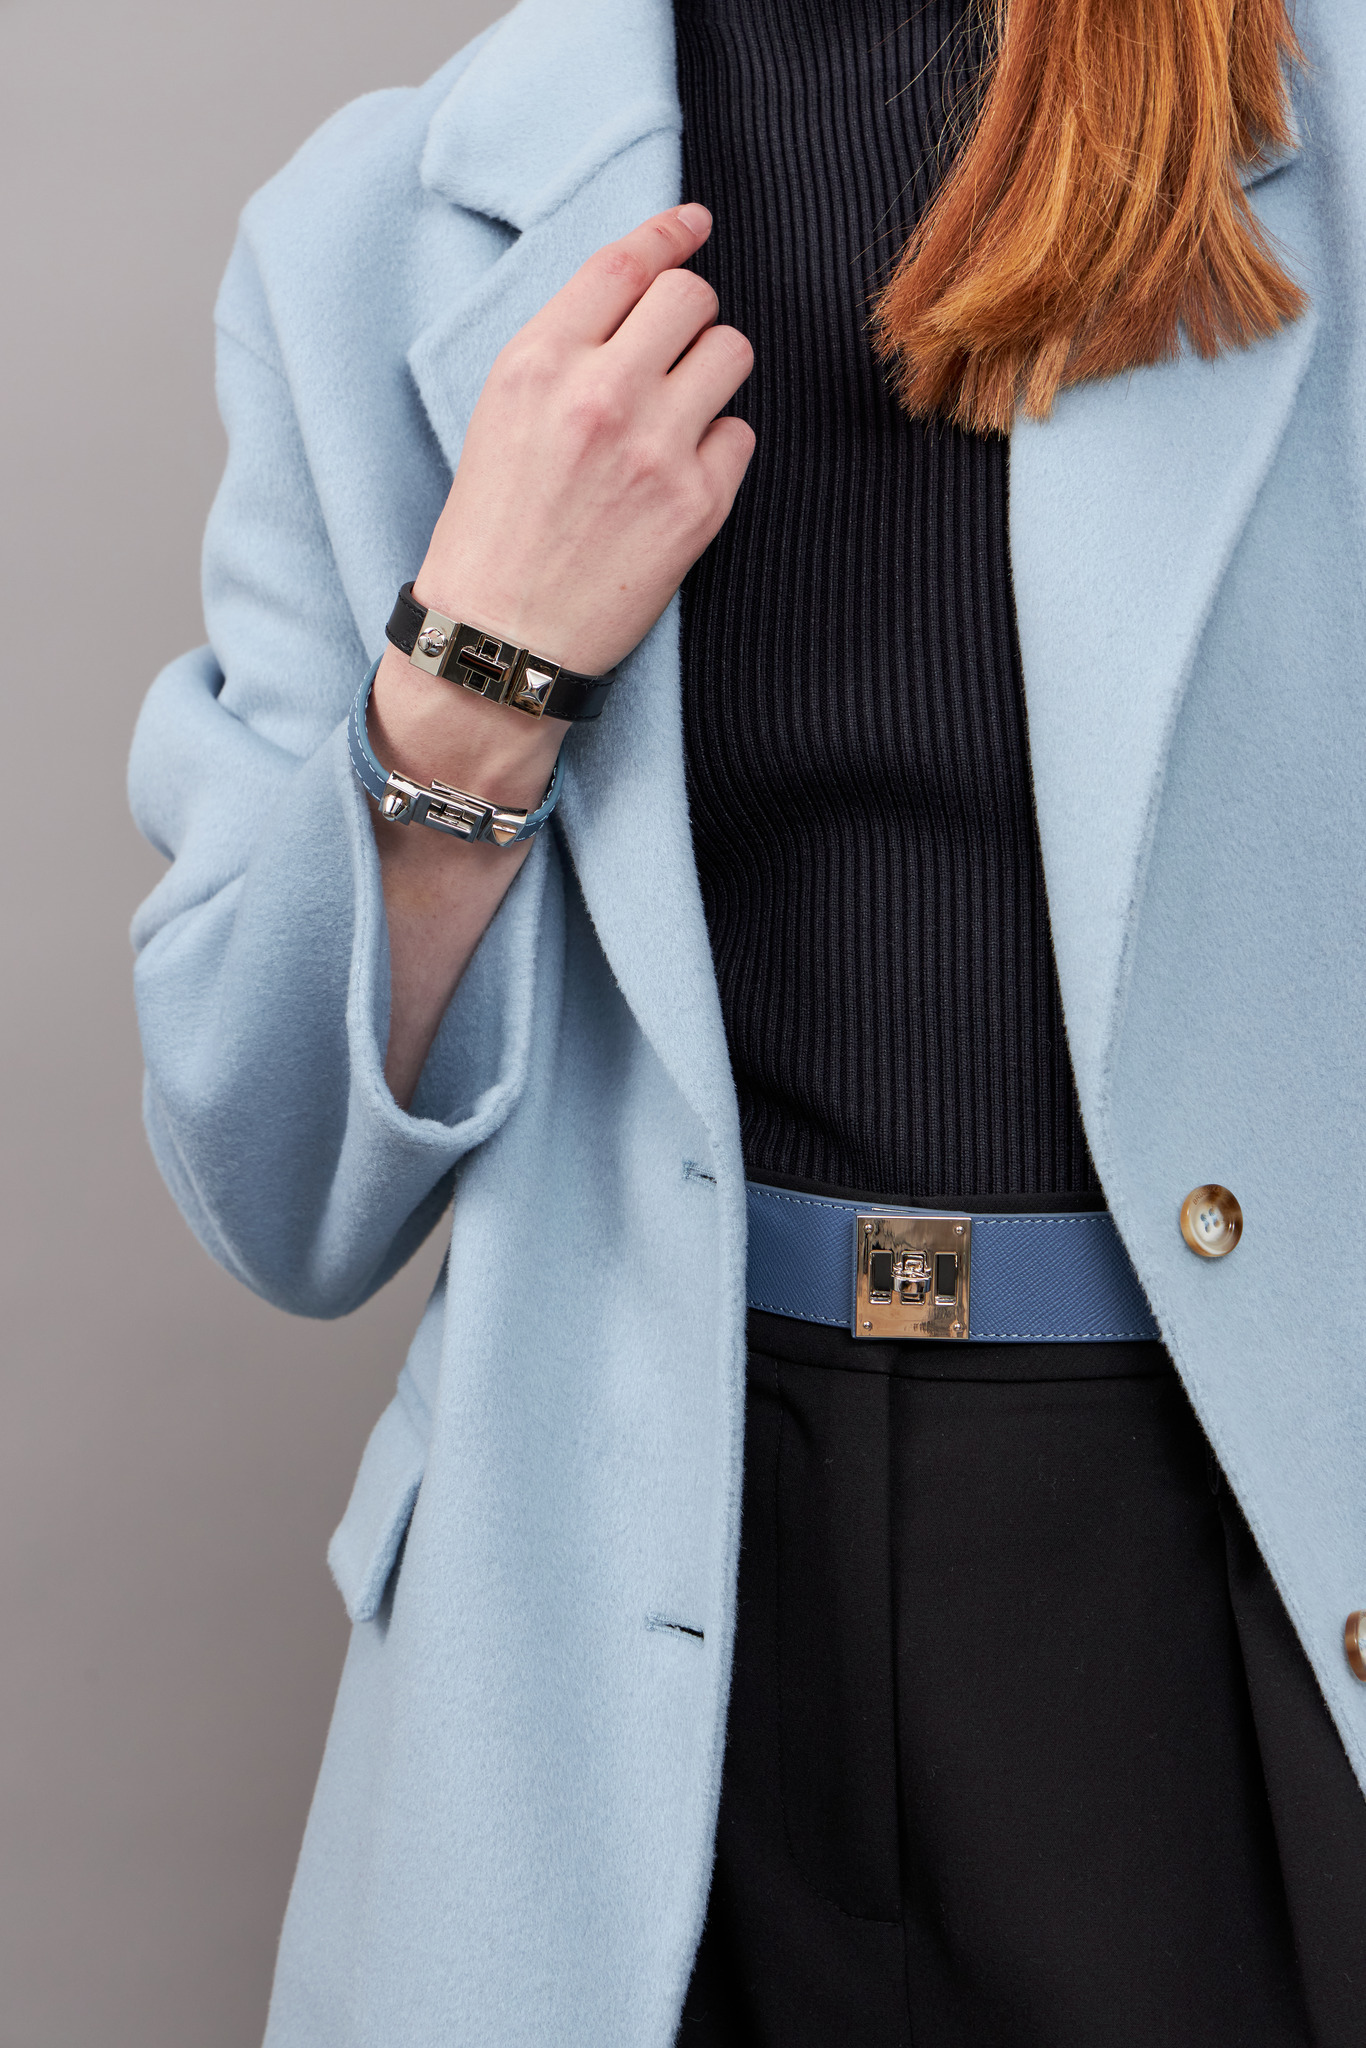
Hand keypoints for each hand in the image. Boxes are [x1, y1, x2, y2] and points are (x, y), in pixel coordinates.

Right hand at [414, 201, 754, 675]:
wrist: (500, 638)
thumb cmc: (492, 530)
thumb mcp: (502, 414)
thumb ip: (565, 350)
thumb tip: (641, 293)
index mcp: (539, 360)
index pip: (626, 262)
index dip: (670, 233)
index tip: (695, 224)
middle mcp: (600, 392)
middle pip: (692, 296)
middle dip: (690, 316)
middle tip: (673, 354)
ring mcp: (656, 448)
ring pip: (731, 352)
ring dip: (713, 375)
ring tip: (678, 416)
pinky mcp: (698, 504)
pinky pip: (741, 434)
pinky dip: (719, 449)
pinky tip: (677, 480)